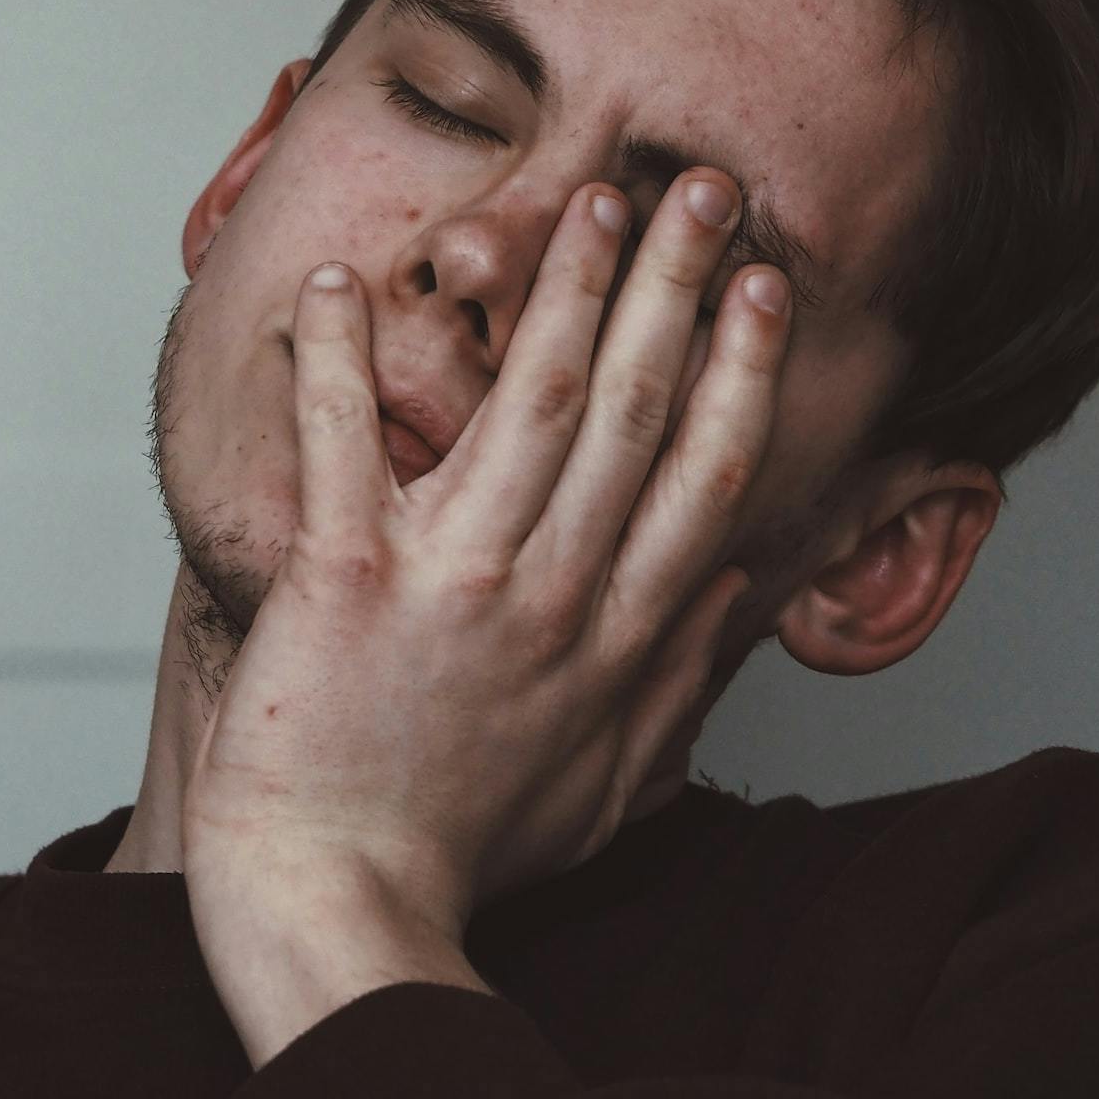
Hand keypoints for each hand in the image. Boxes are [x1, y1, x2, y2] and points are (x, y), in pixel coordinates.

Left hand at [180, 169, 790, 945]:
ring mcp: (453, 579)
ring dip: (564, 290)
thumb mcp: (608, 786)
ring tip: (591, 201)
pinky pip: (343, 446)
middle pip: (635, 409)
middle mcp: (551, 590)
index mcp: (616, 636)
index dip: (741, 369)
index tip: (764, 288)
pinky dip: (333, 361)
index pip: (703, 473)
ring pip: (529, 403)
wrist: (340, 907)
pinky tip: (334, 282)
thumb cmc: (462, 850)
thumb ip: (678, 683)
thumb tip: (741, 593)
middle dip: (675, 285)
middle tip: (702, 190)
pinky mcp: (345, 580)